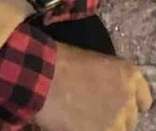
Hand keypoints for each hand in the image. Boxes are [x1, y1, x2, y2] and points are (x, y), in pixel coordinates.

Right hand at [34, 43, 151, 130]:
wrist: (41, 76)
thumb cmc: (60, 62)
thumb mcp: (91, 61)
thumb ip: (107, 79)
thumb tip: (105, 92)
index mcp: (129, 75)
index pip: (144, 99)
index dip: (130, 103)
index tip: (118, 105)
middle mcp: (129, 99)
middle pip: (131, 117)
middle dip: (116, 116)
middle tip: (95, 112)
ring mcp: (117, 119)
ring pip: (119, 130)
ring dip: (106, 127)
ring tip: (84, 120)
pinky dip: (91, 130)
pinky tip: (76, 124)